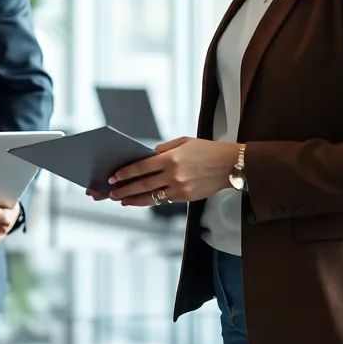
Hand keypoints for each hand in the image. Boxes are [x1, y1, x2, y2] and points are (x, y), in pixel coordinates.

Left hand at [103, 137, 241, 205]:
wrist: (231, 165)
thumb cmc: (207, 150)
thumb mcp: (184, 142)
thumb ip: (164, 149)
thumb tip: (147, 156)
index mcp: (171, 158)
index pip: (141, 167)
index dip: (125, 173)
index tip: (113, 177)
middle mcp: (173, 174)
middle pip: (142, 184)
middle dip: (124, 189)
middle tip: (111, 192)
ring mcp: (180, 188)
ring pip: (151, 196)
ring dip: (134, 199)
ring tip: (122, 200)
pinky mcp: (186, 197)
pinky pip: (164, 200)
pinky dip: (151, 201)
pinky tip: (141, 201)